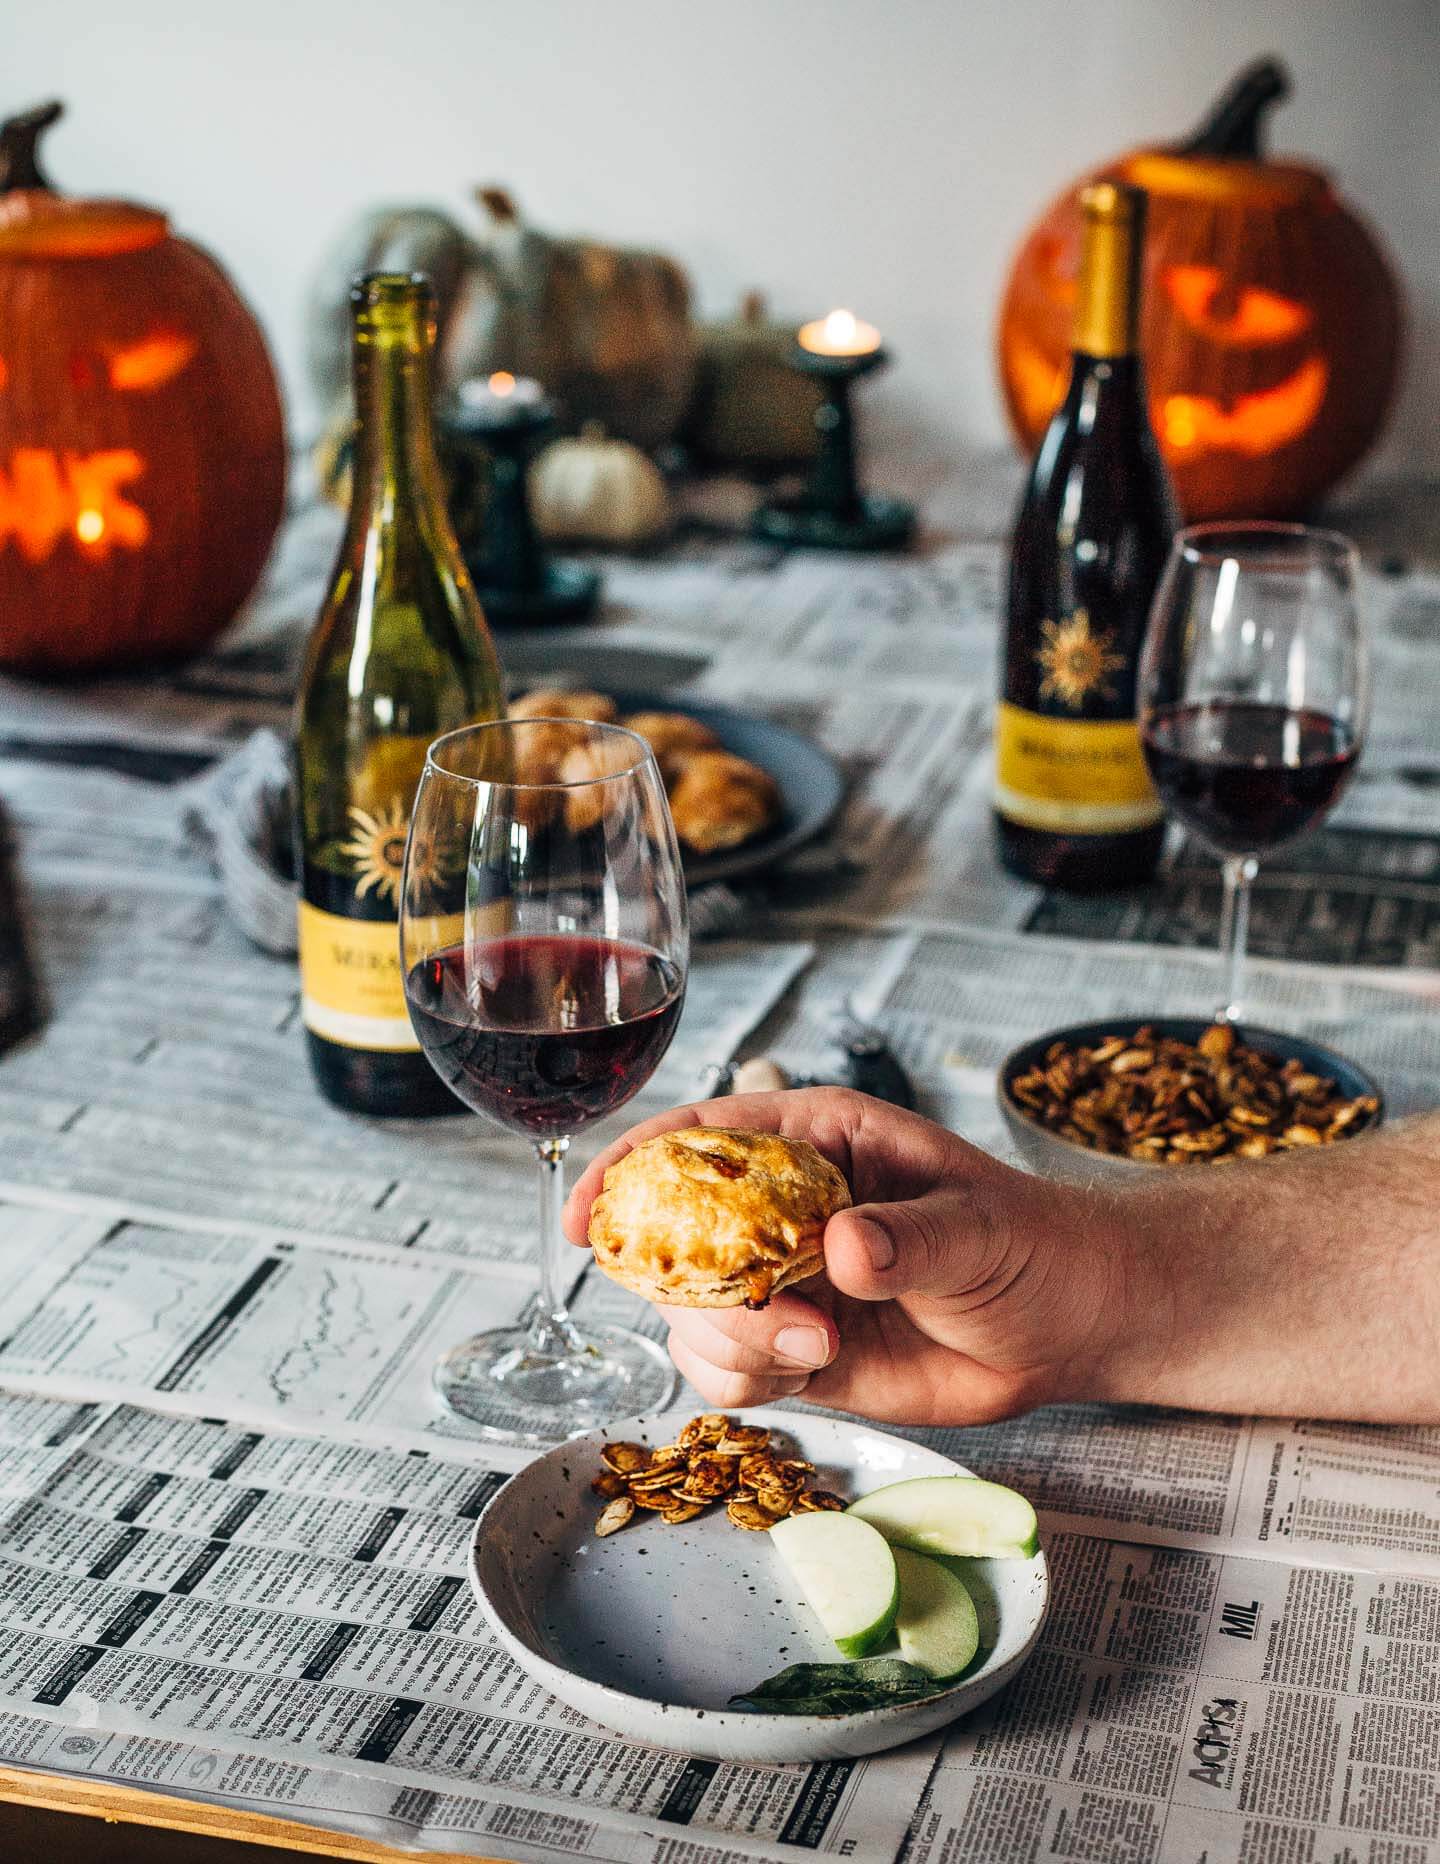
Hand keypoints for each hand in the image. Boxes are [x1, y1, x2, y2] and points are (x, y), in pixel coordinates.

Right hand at [565, 1089, 1139, 1427]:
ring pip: (694, 1313)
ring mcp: (783, 1280)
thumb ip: (909, 1237)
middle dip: (702, 1291)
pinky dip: (749, 1381)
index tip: (592, 1216)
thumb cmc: (1030, 1245)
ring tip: (823, 1348)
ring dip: (735, 1344)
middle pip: (678, 1238)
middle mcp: (783, 1207)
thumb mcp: (977, 1227)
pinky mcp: (797, 1347)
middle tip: (787, 1324)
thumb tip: (842, 1248)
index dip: (631, 1168)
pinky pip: (727, 1369)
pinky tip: (815, 1370)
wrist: (1067, 1327)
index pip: (699, 1137)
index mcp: (816, 1139)